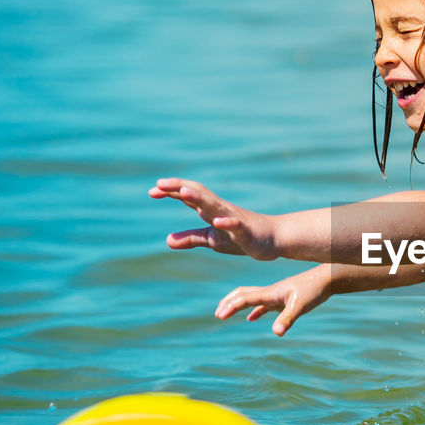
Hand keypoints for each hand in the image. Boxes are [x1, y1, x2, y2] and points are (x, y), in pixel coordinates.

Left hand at [150, 178, 277, 259]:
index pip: (189, 198)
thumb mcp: (211, 240)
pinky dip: (227, 223)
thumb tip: (167, 240)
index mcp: (210, 211)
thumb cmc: (241, 238)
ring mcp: (234, 219)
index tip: (151, 191)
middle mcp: (220, 210)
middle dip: (180, 188)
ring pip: (215, 206)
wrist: (272, 240)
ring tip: (184, 193)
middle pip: (199, 195)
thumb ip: (191, 238)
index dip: (171, 192)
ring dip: (200, 199)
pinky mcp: (246, 232)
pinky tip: (217, 222)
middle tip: (160, 184)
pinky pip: (236, 226)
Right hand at [214, 267, 331, 335]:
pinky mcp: (283, 299)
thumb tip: (276, 333)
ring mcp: (276, 295)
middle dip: (229, 303)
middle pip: (242, 294)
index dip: (231, 307)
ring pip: (251, 298)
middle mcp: (270, 292)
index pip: (245, 299)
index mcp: (270, 293)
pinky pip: (264, 305)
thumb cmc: (314, 290)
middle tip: (218, 314)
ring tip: (225, 313)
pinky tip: (251, 319)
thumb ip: (287, 319)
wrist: (326, 279)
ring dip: (237, 304)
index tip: (219, 315)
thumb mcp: (300, 306)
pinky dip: (255, 311)